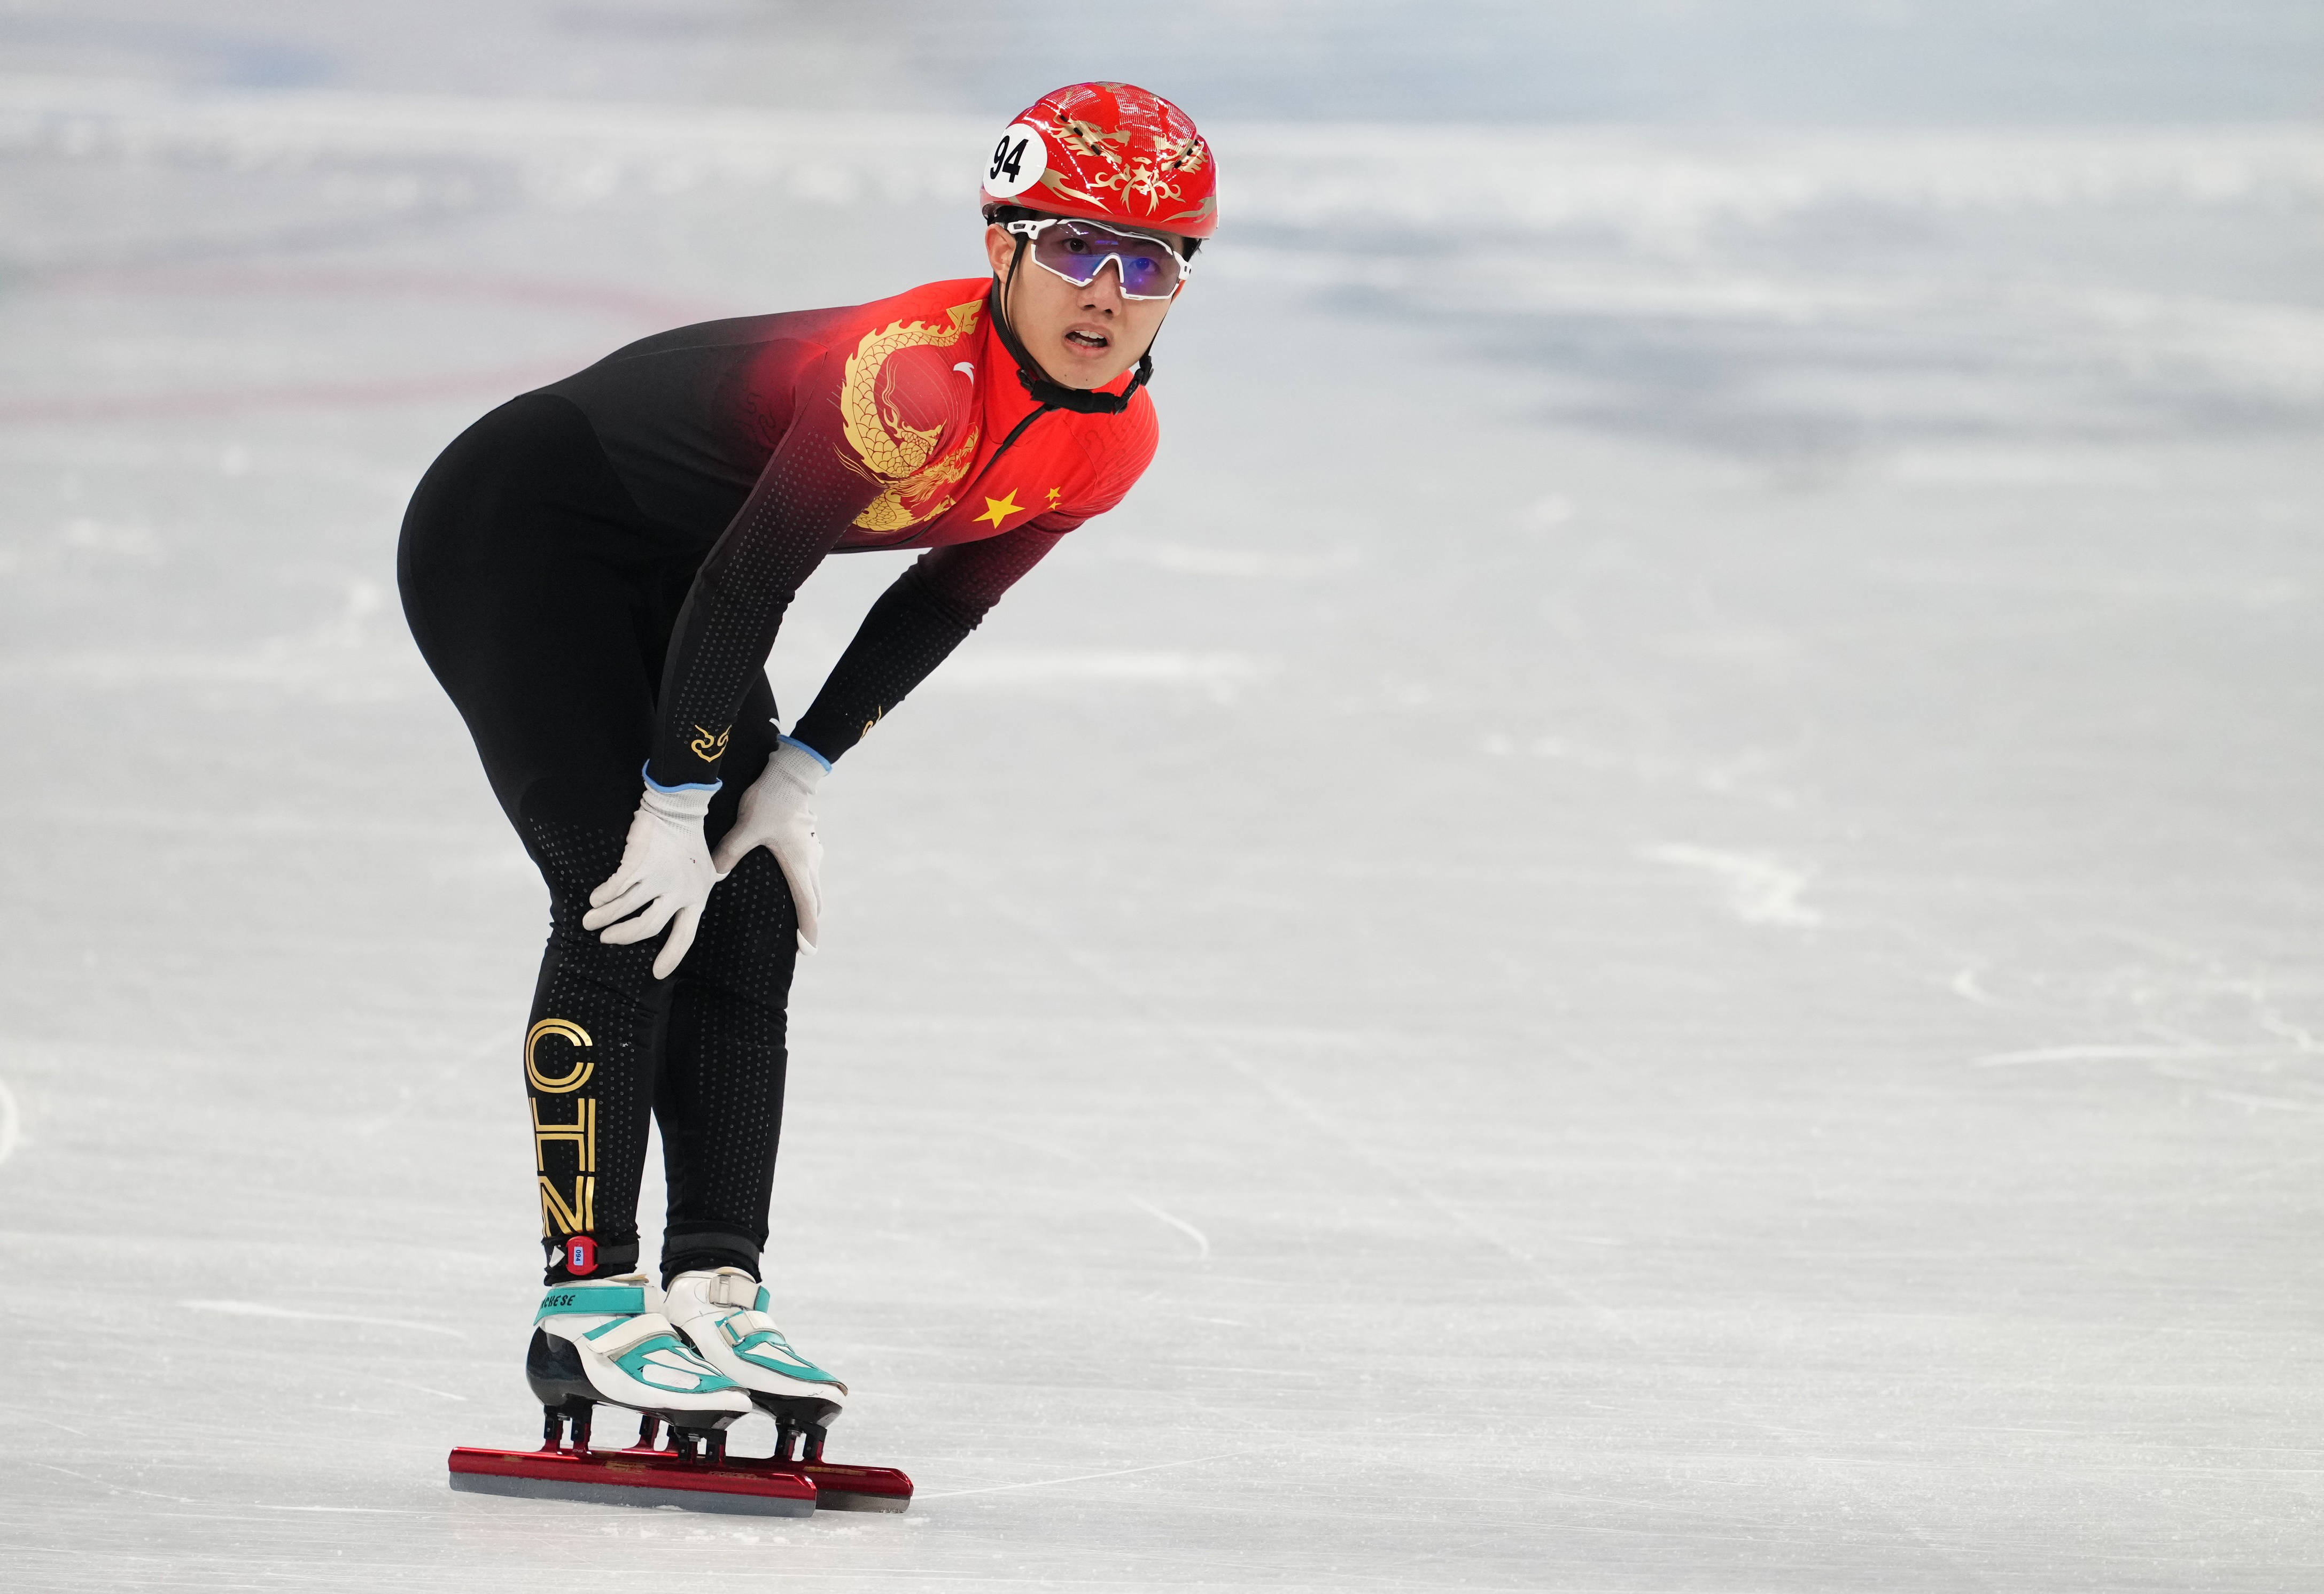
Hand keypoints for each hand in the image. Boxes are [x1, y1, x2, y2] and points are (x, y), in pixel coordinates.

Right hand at [583, 783, 721, 979]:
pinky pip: (616, 887)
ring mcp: (657, 879)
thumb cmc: (692, 842)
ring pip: (626, 907)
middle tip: (607, 939)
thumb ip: (704, 885)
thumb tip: (716, 883)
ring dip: (605, 918)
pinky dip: (603, 896)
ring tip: (590, 921)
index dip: (671, 956)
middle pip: (647, 927)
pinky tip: (596, 899)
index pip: (685, 935)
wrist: (680, 811)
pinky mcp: (639, 864)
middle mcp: (677, 893)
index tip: (658, 973)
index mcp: (696, 898)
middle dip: (624, 936)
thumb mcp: (708, 870)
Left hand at [710, 737, 826, 952]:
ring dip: (809, 902)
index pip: (807, 906)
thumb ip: (730, 851)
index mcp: (798, 864)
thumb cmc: (773, 800)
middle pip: (815, 900)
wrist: (793, 772)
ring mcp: (813, 849)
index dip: (807, 930)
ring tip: (799, 916)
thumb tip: (714, 874)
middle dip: (810, 922)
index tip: (808, 951)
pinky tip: (793, 880)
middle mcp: (810, 861)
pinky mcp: (809, 839)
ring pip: (814, 884)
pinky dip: (805, 884)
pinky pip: (810, 870)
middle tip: (804, 942)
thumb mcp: (747, 827)